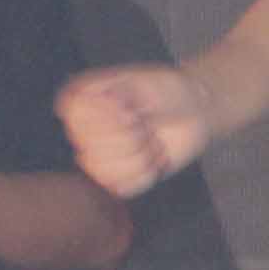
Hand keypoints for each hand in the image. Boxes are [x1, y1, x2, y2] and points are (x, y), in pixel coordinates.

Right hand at [56, 65, 210, 194]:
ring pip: (105, 173)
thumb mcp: (146, 82)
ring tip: (152, 141)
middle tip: (147, 125)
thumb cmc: (168, 91)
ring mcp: (97, 155)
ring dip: (141, 158)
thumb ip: (121, 92)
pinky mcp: (116, 177)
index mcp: (80, 98)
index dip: (107, 120)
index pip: (75, 118)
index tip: (132, 112)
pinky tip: (155, 157)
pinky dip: (147, 174)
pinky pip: (122, 188)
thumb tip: (107, 104)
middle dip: (131, 139)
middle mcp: (82, 128)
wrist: (193, 110)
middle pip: (91, 149)